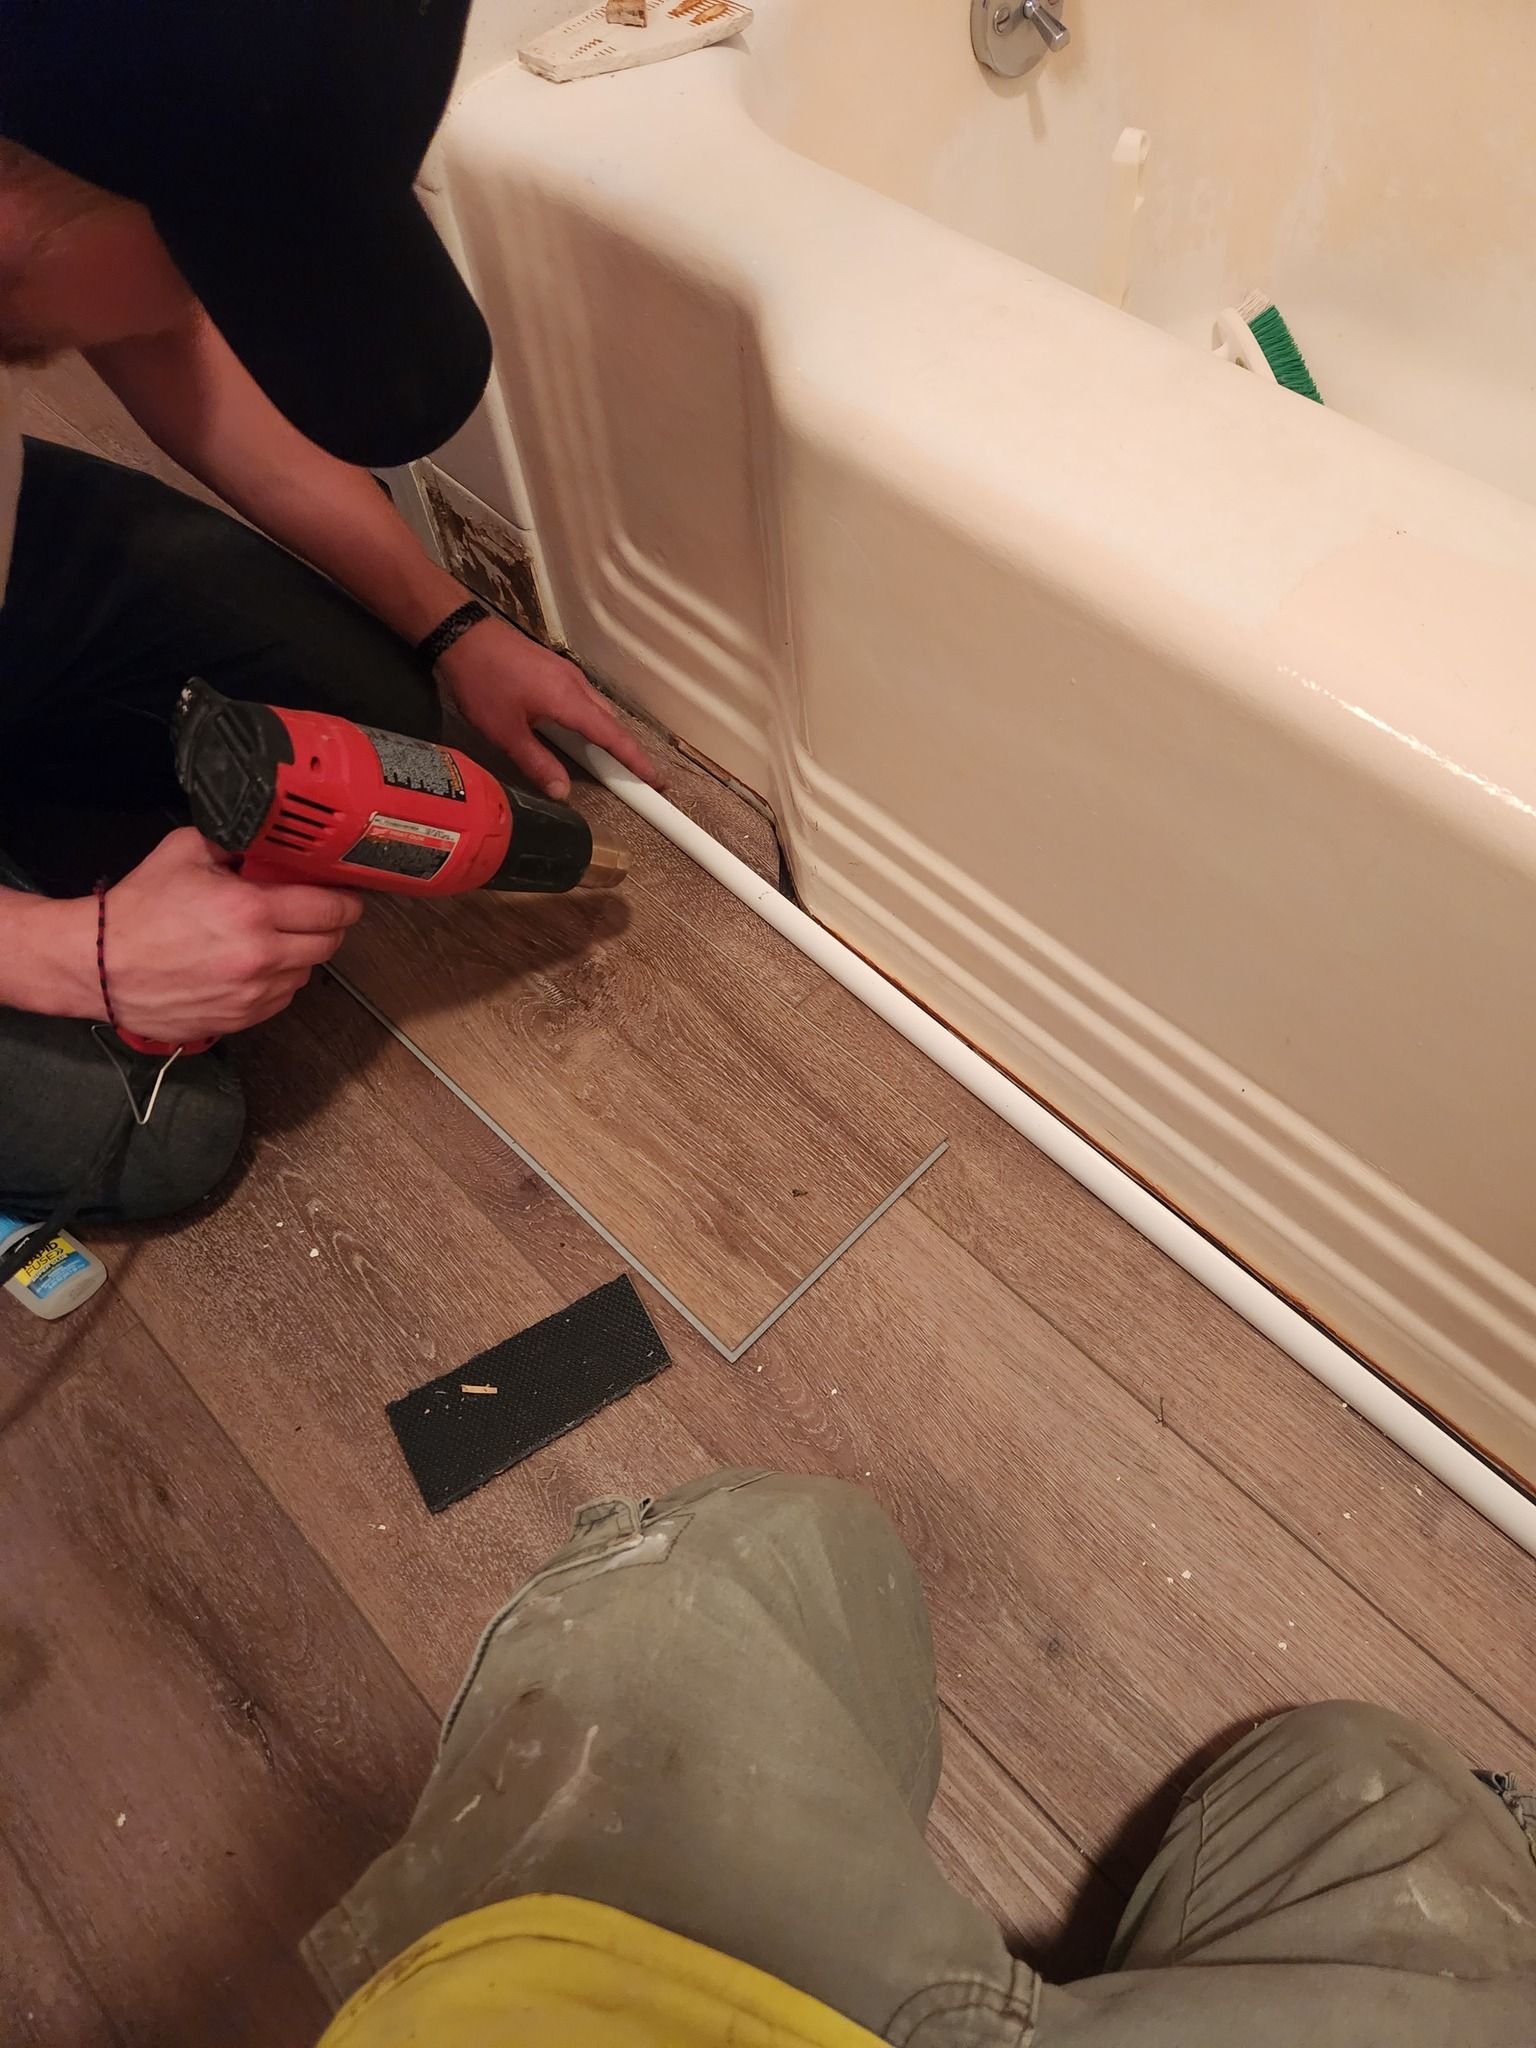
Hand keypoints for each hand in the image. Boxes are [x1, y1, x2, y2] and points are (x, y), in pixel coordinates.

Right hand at [102, 828, 361, 1041]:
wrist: (99, 965)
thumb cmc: (137, 911)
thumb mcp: (185, 852)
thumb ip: (235, 844)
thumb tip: (269, 840)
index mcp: (251, 911)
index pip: (331, 908)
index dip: (345, 899)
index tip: (346, 894)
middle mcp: (259, 956)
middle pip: (329, 944)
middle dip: (329, 925)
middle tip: (316, 913)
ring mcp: (252, 993)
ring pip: (307, 973)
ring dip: (301, 955)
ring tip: (274, 938)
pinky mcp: (240, 1018)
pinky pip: (281, 998)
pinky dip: (278, 981)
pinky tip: (254, 964)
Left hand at [435, 611, 658, 799]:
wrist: (461, 634)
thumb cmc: (482, 682)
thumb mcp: (505, 732)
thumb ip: (536, 762)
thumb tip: (561, 791)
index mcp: (569, 700)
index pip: (613, 736)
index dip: (636, 761)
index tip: (655, 780)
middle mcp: (575, 684)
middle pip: (610, 721)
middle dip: (626, 749)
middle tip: (636, 776)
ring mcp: (565, 672)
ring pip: (597, 707)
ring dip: (607, 732)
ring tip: (610, 758)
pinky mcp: (553, 668)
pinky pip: (583, 697)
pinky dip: (591, 718)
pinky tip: (578, 729)